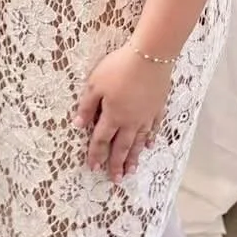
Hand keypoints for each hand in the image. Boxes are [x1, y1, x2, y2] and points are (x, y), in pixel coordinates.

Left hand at [72, 44, 173, 179]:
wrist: (150, 57)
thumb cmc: (118, 68)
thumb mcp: (94, 85)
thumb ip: (86, 106)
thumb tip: (78, 125)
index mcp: (112, 116)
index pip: (101, 140)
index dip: (96, 154)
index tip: (93, 168)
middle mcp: (130, 121)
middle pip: (121, 147)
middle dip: (116, 164)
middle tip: (116, 179)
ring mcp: (146, 116)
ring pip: (138, 142)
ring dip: (134, 158)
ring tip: (131, 171)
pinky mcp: (158, 108)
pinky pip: (154, 128)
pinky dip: (151, 139)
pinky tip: (150, 146)